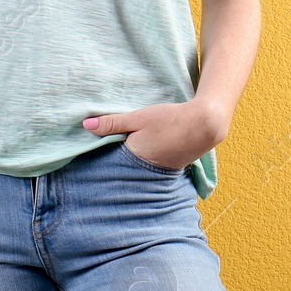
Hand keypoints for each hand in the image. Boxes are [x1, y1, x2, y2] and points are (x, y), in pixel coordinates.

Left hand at [83, 100, 231, 171]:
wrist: (206, 124)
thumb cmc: (170, 119)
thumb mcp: (138, 117)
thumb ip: (112, 123)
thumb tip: (85, 125)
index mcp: (134, 159)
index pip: (109, 165)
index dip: (99, 162)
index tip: (87, 162)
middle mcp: (145, 171)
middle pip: (123, 171)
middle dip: (113, 167)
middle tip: (98, 165)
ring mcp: (159, 172)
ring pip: (137, 170)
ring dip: (130, 165)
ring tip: (122, 159)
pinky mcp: (170, 168)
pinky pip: (150, 168)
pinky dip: (145, 162)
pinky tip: (144, 155)